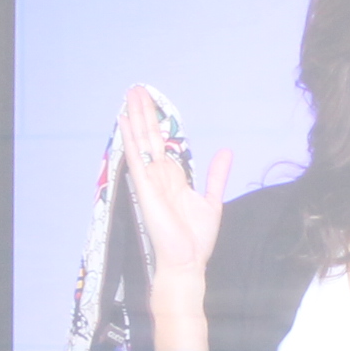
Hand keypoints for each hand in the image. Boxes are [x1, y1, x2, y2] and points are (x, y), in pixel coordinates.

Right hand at [116, 88, 229, 350]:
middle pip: (149, 137)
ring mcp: (150, 182)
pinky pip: (136, 160)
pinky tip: (124, 123)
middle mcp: (158, 177)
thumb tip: (225, 150)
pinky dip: (130, 141)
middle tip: (136, 88)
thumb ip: (217, 175)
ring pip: (141, 142)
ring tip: (129, 95)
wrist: (186, 262)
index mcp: (173, 179)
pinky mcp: (145, 190)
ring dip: (135, 118)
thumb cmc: (195, 239)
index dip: (157, 123)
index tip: (151, 103)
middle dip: (144, 113)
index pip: (162, 143)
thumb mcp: (212, 201)